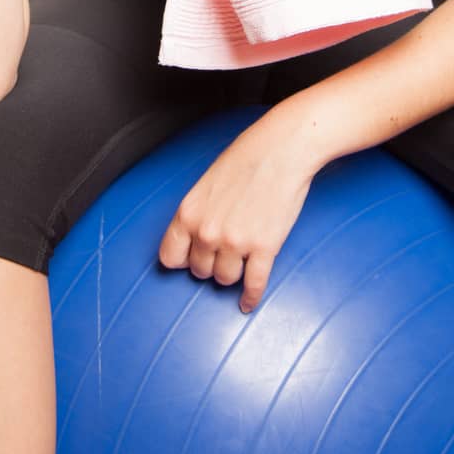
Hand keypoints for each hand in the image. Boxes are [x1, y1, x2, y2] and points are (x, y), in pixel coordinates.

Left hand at [157, 111, 317, 313]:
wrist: (283, 150)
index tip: (191, 259)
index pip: (170, 257)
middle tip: (224, 252)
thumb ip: (198, 213)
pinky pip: (253, 285)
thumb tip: (196, 237)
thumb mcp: (207, 183)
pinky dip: (251, 297)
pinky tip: (248, 302)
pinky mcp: (264, 249)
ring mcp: (236, 243)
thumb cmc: (247, 158)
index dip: (182, 259)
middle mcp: (207, 232)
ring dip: (232, 274)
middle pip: (200, 271)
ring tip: (240, 262)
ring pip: (225, 279)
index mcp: (189, 213)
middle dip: (211, 264)